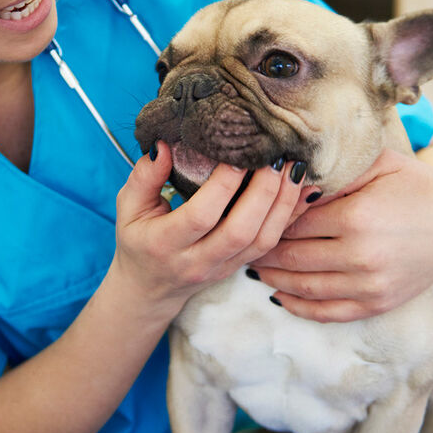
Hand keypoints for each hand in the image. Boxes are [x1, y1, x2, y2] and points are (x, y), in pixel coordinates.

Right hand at [112, 141, 305, 315]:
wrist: (149, 288)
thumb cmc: (139, 240)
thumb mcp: (129, 207)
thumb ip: (144, 176)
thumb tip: (164, 144)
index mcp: (164, 244)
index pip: (201, 215)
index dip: (224, 184)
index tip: (238, 152)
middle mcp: (196, 260)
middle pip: (240, 230)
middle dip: (263, 191)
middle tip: (275, 156)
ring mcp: (221, 268)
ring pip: (262, 240)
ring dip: (283, 202)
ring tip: (293, 167)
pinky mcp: (239, 267)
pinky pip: (271, 245)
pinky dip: (291, 216)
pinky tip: (303, 190)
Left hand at [250, 146, 432, 322]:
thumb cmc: (412, 184)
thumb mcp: (375, 164)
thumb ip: (331, 170)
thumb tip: (285, 177)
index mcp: (356, 217)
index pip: (292, 222)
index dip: (268, 218)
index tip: (250, 212)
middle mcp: (361, 256)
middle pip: (291, 256)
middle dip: (262, 250)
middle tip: (241, 241)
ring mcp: (370, 285)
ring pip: (303, 287)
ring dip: (272, 277)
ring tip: (252, 266)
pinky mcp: (378, 304)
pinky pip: (327, 312)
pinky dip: (297, 306)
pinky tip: (278, 295)